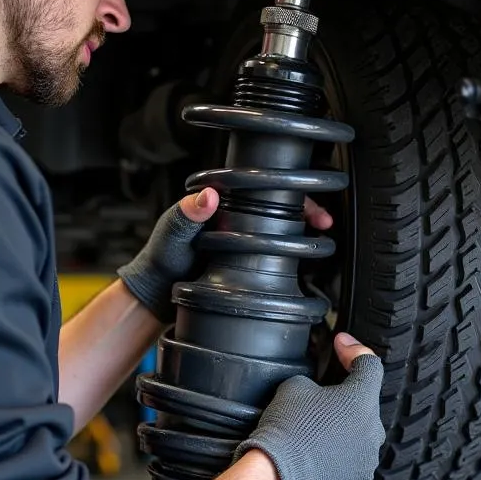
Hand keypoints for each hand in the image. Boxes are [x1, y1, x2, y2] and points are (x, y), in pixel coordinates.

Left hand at [119, 192, 330, 322]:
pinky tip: (302, 256)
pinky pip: (274, 247)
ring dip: (302, 229)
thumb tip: (207, 196)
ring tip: (319, 237)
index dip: (287, 189)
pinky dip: (292, 249)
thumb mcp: (171, 236)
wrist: (157, 296)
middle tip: (323, 220)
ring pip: (280, 225)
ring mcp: (241, 236)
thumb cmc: (160, 261)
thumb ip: (186, 216)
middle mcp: (233, 214)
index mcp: (218, 200)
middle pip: (278, 203)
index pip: (260, 183)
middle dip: (305, 208)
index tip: (307, 201)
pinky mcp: (245, 258)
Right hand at [234, 332, 384, 479]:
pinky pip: (355, 453)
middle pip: (365, 401)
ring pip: (360, 429)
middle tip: (319, 392)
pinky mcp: (359, 477)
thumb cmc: (286, 429)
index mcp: (362, 400)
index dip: (353, 350)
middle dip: (345, 393)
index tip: (341, 344)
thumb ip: (315, 380)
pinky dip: (340, 447)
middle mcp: (373, 429)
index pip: (369, 364)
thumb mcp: (295, 385)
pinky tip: (318, 446)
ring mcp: (368, 456)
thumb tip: (318, 390)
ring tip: (316, 425)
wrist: (276, 476)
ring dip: (344, 423)